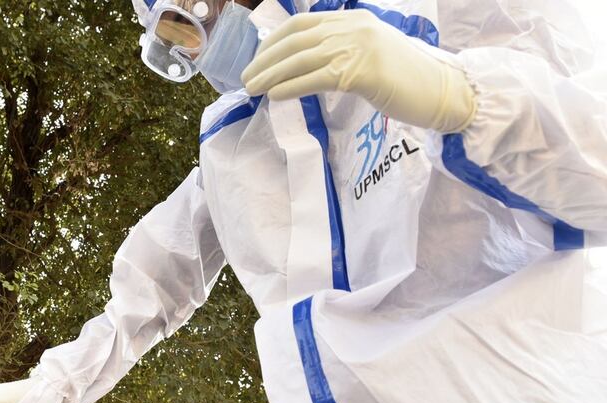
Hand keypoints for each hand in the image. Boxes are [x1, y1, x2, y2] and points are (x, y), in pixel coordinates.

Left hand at [241, 9, 475, 132]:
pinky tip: (274, 96)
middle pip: (295, 40)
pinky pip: (316, 77)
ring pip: (301, 59)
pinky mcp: (361, 71)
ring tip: (252, 89)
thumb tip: (300, 67)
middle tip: (245, 78)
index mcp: (353, 20)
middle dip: (265, 60)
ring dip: (270, 75)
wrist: (443, 92)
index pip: (301, 25)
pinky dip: (291, 86)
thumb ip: (340, 53)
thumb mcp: (369, 55)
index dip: (273, 42)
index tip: (257, 61)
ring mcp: (358, 47)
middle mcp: (353, 27)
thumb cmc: (406, 80)